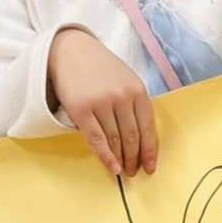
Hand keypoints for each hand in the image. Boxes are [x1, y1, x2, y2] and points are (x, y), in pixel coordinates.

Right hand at [49, 28, 156, 176]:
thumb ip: (134, 103)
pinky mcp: (81, 110)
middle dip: (135, 158)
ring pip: (115, 140)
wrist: (70, 50)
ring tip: (123, 171)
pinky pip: (96, 139)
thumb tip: (141, 137)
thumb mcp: (126, 79)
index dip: (150, 151)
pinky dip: (105, 156)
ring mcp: (101, 103)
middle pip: (132, 137)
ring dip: (121, 159)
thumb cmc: (100, 68)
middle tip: (134, 172)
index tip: (151, 167)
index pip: (148, 128)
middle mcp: (121, 97)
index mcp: (137, 90)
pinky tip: (112, 168)